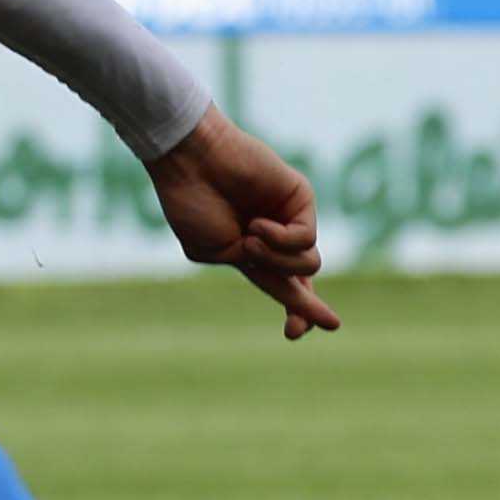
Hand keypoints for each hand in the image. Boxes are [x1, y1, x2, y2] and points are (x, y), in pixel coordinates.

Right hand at [147, 104, 340, 338]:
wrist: (191, 163)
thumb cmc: (191, 204)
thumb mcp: (213, 252)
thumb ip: (253, 267)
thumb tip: (292, 268)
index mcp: (252, 252)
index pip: (282, 286)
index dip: (293, 311)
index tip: (292, 335)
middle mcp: (276, 237)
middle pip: (306, 280)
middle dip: (306, 306)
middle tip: (308, 328)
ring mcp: (290, 217)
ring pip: (308, 265)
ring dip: (276, 259)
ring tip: (249, 238)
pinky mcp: (302, 198)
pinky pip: (306, 239)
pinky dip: (280, 239)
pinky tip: (258, 224)